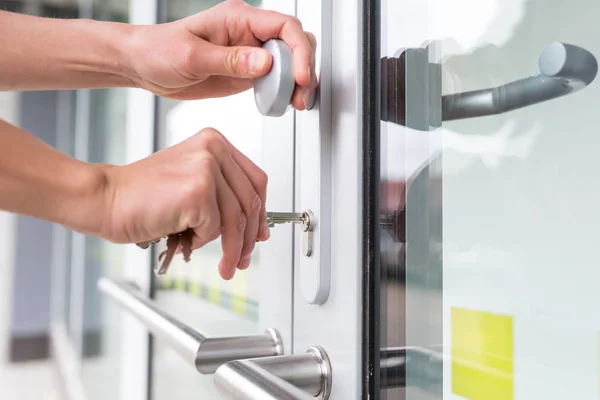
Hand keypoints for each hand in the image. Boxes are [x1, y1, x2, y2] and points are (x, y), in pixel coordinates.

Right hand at [100, 128, 268, 279]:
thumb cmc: (141, 196)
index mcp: (214, 142)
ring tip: (226, 265)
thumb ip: (223, 195)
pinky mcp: (199, 190)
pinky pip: (215, 229)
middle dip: (249, 237)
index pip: (255, 180)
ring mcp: (207, 167)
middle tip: (243, 258)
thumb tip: (254, 225)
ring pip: (236, 219)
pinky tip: (185, 239)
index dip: (261, 211)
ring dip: (232, 249)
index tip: (259, 233)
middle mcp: (213, 149)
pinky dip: (201, 241)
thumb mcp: (190, 183)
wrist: (106, 200)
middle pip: (250, 201)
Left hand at [125, 0, 316, 109]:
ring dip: (298, 83)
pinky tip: (283, 103)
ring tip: (296, 103)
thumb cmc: (158, 50)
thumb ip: (230, 60)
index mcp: (238, 18)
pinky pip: (276, 78)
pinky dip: (285, 91)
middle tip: (300, 95)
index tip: (300, 77)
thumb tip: (265, 63)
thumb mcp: (192, 56)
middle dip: (305, 68)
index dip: (299, 51)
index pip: (284, 26)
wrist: (143, 65)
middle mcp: (248, 33)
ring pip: (290, 62)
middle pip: (294, 42)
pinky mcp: (246, 72)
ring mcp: (250, 53)